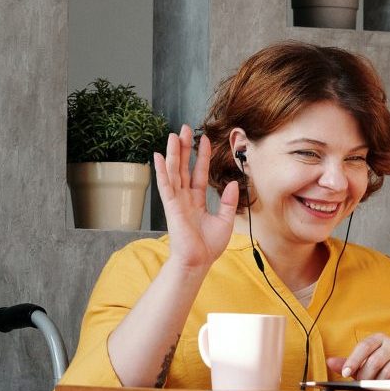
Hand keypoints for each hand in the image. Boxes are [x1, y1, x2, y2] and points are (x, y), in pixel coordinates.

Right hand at [153, 126, 239, 274]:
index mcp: (196, 202)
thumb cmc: (208, 247)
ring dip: (173, 153)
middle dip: (184, 148)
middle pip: (183, 168)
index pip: (198, 174)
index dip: (201, 157)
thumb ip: (227, 202)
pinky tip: (158, 156)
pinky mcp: (171, 206)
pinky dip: (161, 170)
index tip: (204, 140)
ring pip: (174, 172)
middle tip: (184, 128)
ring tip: (173, 135)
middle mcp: (184, 199)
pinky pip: (165, 185)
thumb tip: (231, 183)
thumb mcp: (224, 221)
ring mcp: (176, 201)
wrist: (197, 262)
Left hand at [329, 334, 389, 380]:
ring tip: (372, 385)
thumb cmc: (379, 363)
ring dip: (376, 383)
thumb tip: (329, 362)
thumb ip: (347, 363)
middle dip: (365, 376)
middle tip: (361, 383)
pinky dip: (387, 385)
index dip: (353, 360)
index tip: (345, 373)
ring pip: (386, 372)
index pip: (364, 347)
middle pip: (374, 361)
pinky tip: (383, 387)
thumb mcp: (361, 362)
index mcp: (377, 338)